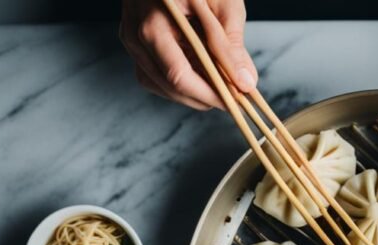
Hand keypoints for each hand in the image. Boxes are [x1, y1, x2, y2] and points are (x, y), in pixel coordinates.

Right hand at [119, 0, 256, 109]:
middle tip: (231, 99)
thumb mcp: (222, 4)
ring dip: (189, 94)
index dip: (209, 95)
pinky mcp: (134, 40)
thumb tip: (247, 83)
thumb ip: (232, 46)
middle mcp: (136, 34)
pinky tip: (197, 80)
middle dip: (203, 99)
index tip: (234, 102)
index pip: (179, 75)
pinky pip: (151, 74)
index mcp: (155, 23)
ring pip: (157, 84)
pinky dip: (174, 83)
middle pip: (168, 85)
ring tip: (217, 89)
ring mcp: (131, 38)